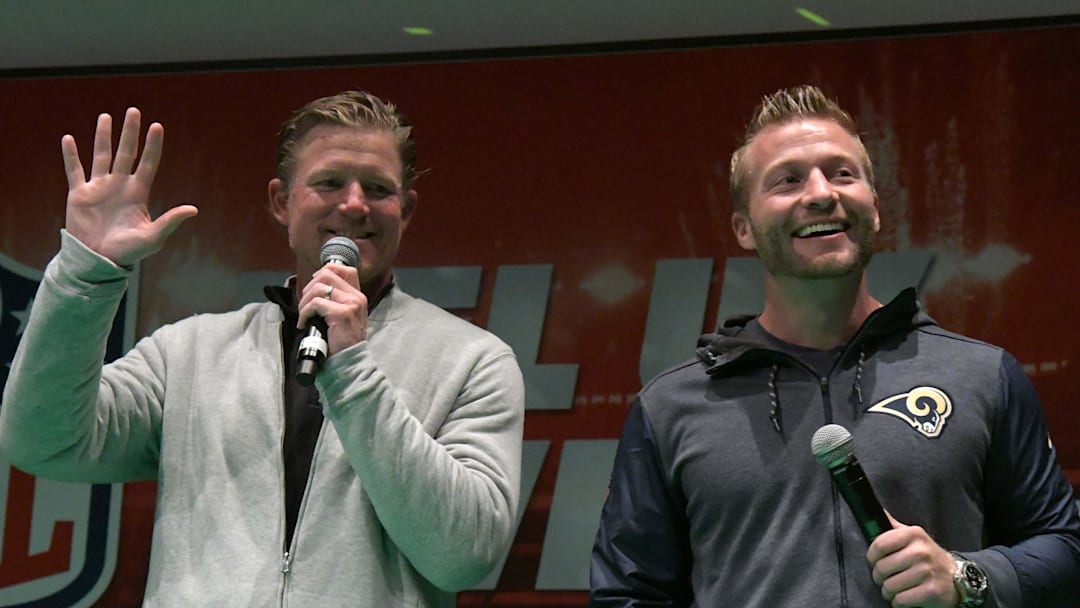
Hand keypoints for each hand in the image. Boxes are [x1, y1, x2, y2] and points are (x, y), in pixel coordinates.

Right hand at [63, 107, 196, 266]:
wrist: (98, 260)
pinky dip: (71, 155)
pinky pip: (74, 170)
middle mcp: (119, 185)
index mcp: (138, 193)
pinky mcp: (78, 194)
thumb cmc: (128, 252)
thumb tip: (193, 210)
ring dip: (103, 136)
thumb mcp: (153, 237)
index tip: (157, 126)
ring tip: (105, 117)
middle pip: (126, 153)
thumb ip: (170, 221)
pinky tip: (68, 139)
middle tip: (134, 111)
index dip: (153, 145)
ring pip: (101, 156)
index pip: (148, 163)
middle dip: (130, 132)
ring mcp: (99, 188)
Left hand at [297, 263, 368, 355]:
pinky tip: (304, 323)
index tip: (315, 283)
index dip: (326, 271)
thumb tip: (315, 287)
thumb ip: (337, 300)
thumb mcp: (345, 316)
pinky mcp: (341, 314)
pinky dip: (304, 313)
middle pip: (327, 274)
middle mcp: (357, 297)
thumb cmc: (342, 341)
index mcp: (358, 296)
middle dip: (309, 287)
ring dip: (304, 301)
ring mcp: (350, 304)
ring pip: (318, 288)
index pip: (345, 270)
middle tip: (305, 304)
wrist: (349, 361)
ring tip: (304, 315)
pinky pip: (315, 304)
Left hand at [867, 512, 958, 607]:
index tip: (874, 561)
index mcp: (913, 534)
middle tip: (887, 578)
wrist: (957, 576)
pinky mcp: (932, 592)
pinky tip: (906, 596)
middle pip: (881, 568)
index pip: (879, 545)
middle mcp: (921, 551)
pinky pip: (901, 600)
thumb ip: (893, 527)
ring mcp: (927, 572)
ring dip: (888, 591)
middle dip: (879, 577)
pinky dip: (899, 602)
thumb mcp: (913, 537)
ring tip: (897, 588)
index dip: (871, 557)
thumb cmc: (928, 557)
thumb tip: (876, 512)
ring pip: (889, 586)